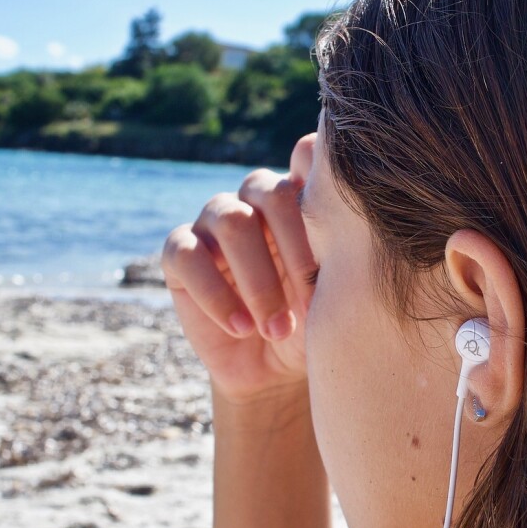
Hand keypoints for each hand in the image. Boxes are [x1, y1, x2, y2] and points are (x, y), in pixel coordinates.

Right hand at [161, 133, 317, 403]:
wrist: (275, 371)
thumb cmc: (315, 324)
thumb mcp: (338, 290)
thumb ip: (342, 243)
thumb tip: (346, 197)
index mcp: (298, 197)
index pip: (305, 156)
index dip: (320, 182)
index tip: (339, 235)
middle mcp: (254, 199)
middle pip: (270, 192)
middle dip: (295, 250)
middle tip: (311, 304)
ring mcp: (213, 222)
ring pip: (231, 221)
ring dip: (259, 281)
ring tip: (278, 329)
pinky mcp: (180, 254)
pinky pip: (189, 256)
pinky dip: (217, 295)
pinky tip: (242, 328)